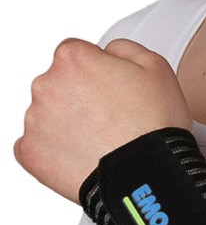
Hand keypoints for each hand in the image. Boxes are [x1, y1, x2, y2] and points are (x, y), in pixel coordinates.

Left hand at [14, 38, 192, 202]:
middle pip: (60, 85)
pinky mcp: (30, 153)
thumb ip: (124, 48)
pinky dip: (58, 152)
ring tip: (103, 143)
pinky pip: (39, 146)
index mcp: (74, 60)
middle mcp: (46, 85)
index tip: (115, 95)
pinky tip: (86, 156)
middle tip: (113, 121)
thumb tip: (108, 52)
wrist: (146, 176)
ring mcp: (35, 121)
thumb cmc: (154, 126)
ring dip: (70, 125)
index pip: (78, 56)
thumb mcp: (157, 67)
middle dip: (82, 99)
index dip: (101, 75)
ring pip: (49, 116)